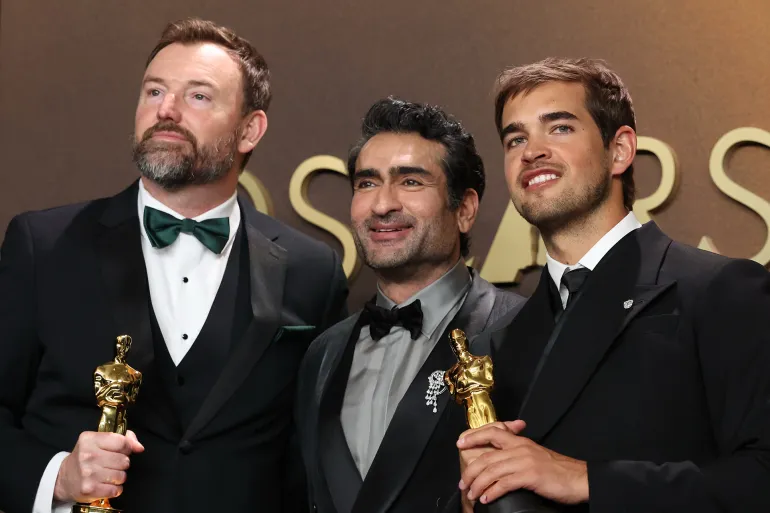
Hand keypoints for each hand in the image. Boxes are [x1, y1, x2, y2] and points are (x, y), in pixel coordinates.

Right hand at [54, 430, 143, 502]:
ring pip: (121, 476)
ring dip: (119, 477)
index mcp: (90, 439)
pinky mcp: (89, 489)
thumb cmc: (86, 458)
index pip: (122, 442)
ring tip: (108, 475)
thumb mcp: (99, 441)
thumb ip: (123, 438)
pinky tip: (106, 485)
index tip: (122, 451)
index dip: (127, 448)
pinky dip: (115, 489)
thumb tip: (139, 447)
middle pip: (124, 460)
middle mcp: (88, 455)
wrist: (64, 479)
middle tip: (112, 464)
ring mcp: (87, 473)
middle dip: (122, 463)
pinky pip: (116, 490)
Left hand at [458, 421, 587, 505]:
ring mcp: (524, 461)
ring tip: (472, 494)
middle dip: (471, 471)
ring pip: (491, 470)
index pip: (492, 431)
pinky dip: (492, 492)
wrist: (578, 478)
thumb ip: (517, 454)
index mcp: (520, 441)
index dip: (474, 436)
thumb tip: (498, 463)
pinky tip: (487, 498)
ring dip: (478, 484)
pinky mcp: (530, 475)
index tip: (460, 443)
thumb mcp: (534, 455)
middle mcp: (520, 448)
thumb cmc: (557, 470)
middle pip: (486, 456)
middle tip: (463, 483)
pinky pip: (504, 483)